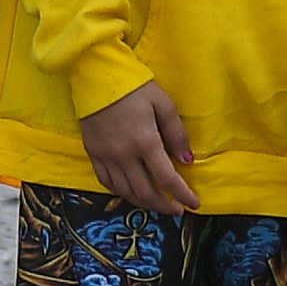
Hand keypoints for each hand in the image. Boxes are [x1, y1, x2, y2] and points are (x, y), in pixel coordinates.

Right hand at [79, 82, 198, 213]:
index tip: (194, 204)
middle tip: (176, 210)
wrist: (94, 75)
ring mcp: (106, 156)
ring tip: (157, 204)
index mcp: (145, 142)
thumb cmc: (134, 86)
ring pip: (126, 192)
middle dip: (164, 206)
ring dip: (144, 203)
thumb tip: (187, 160)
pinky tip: (131, 192)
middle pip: (146, 192)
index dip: (182, 195)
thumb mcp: (163, 103)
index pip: (167, 179)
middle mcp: (124, 155)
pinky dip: (121, 192)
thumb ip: (176, 133)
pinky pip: (106, 182)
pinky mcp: (92, 153)